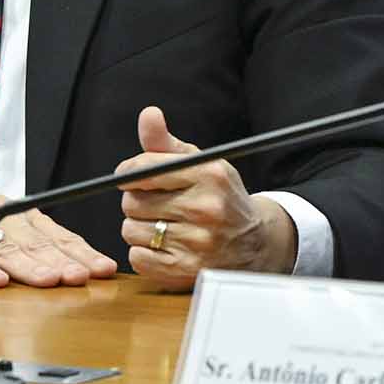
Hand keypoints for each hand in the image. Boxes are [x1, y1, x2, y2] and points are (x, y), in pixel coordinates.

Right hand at [0, 176, 116, 288]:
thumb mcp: (2, 227)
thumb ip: (31, 246)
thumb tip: (70, 270)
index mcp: (20, 216)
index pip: (58, 236)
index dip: (82, 253)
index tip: (104, 269)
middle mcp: (2, 217)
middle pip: (37, 242)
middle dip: (63, 260)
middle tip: (83, 276)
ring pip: (6, 247)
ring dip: (30, 265)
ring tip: (50, 279)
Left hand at [116, 106, 297, 289]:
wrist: (254, 242)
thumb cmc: (219, 197)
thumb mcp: (200, 165)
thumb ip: (166, 143)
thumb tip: (148, 114)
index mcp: (209, 175)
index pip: (144, 169)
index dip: (129, 173)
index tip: (132, 177)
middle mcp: (206, 207)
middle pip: (132, 202)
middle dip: (138, 202)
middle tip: (158, 205)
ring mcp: (198, 242)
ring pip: (131, 230)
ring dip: (139, 229)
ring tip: (163, 226)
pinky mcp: (187, 269)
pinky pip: (138, 257)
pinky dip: (145, 253)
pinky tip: (165, 246)